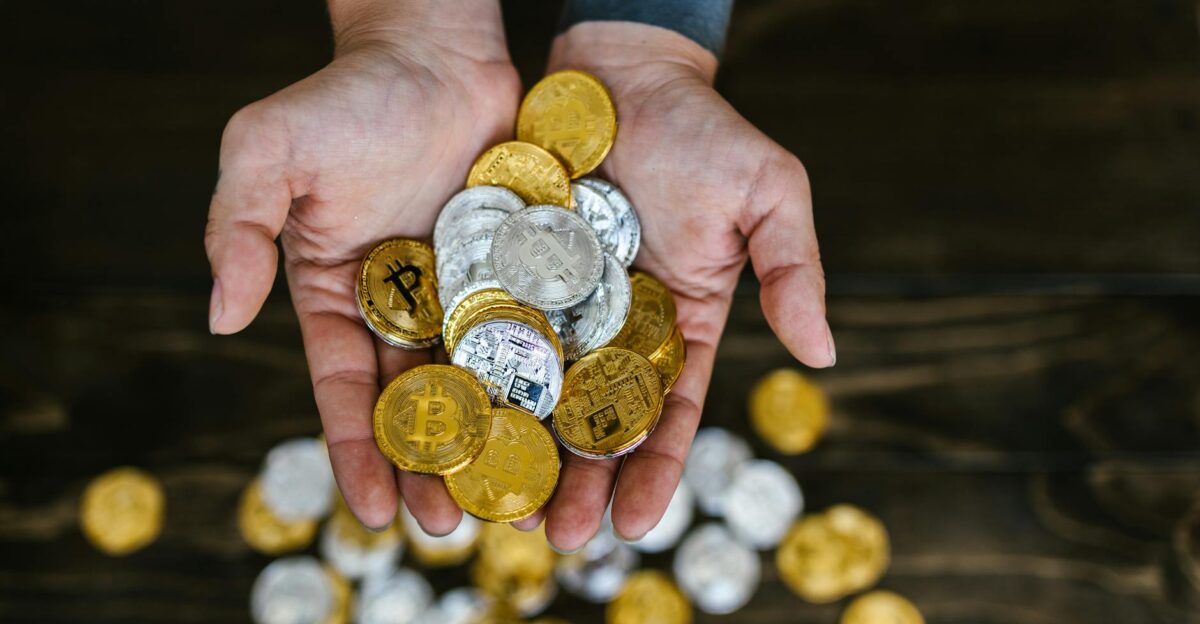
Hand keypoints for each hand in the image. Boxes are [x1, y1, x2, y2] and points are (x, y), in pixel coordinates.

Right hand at [205, 0, 519, 532]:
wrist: (435, 48)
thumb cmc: (346, 94)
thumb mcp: (267, 151)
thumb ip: (237, 229)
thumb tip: (222, 318)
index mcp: (339, 294)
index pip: (345, 388)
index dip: (358, 451)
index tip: (375, 514)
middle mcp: (404, 305)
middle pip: (418, 401)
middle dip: (431, 465)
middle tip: (451, 527)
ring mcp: (466, 290)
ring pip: (482, 379)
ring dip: (496, 439)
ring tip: (518, 501)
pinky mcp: (519, 269)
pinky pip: (536, 330)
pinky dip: (548, 378)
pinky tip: (569, 425)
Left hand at [520, 22, 835, 550]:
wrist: (620, 71)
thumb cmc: (703, 128)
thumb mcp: (769, 193)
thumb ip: (795, 271)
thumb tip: (825, 356)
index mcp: (678, 322)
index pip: (668, 412)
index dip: (655, 471)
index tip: (637, 526)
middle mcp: (613, 327)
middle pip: (594, 419)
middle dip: (580, 482)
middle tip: (557, 538)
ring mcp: (553, 303)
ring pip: (532, 392)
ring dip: (519, 451)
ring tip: (497, 507)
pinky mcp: (500, 273)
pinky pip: (483, 334)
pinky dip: (470, 380)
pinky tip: (452, 425)